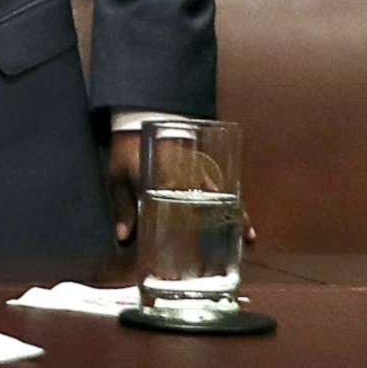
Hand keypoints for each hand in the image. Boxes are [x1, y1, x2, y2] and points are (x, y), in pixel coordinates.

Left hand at [110, 126, 259, 245]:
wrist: (139, 122)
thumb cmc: (127, 151)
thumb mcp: (119, 177)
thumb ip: (124, 208)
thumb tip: (123, 238)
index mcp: (163, 177)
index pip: (180, 204)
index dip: (191, 224)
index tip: (201, 244)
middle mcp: (185, 175)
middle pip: (208, 202)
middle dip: (222, 224)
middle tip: (236, 245)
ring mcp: (196, 172)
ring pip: (220, 196)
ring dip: (234, 215)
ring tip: (248, 235)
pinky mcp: (201, 169)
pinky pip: (220, 189)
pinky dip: (232, 204)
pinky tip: (241, 221)